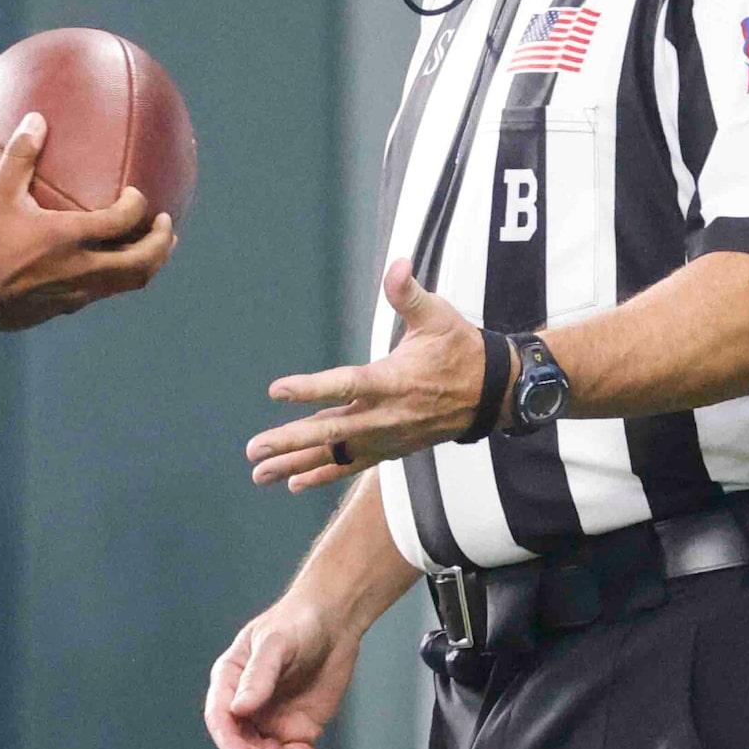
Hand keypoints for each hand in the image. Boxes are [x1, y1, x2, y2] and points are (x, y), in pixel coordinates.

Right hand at [0, 112, 175, 331]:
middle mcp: (82, 269)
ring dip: (146, 263)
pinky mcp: (63, 308)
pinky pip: (102, 292)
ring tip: (152, 246)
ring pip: (127, 283)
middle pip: (142, 263)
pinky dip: (116, 277)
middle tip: (165, 224)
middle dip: (161, 243)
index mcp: (71, 237)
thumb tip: (36, 119)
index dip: (137, 206)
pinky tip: (107, 264)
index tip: (136, 194)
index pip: (123, 221)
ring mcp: (75, 293)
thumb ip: (20, 156)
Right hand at [204, 596, 362, 748]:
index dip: (230, 745)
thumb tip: (238, 709)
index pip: (221, 720)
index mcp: (229, 682)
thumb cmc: (297, 622)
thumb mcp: (276, 644)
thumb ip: (258, 675)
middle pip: (245, 747)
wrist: (334, 621)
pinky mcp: (299, 730)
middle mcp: (246, 707)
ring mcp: (272, 721)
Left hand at [246, 258, 483, 490]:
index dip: (311, 388)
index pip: (347, 384)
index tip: (277, 391)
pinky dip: (323, 474)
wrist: (493, 393)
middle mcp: (387, 414)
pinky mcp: (390, 448)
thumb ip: (410, 294)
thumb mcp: (438, 316)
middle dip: (291, 440)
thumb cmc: (460, 349)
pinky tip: (294, 483)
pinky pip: (352, 465)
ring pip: (336, 453)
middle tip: (254, 448)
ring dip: (297, 464)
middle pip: (332, 429)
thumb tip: (397, 264)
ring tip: (259, 473)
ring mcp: (387, 436)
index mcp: (394, 380)